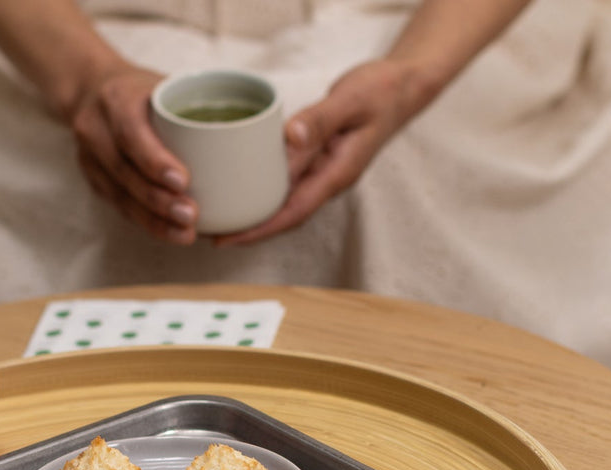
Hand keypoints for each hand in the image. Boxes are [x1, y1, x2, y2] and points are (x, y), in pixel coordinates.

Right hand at [64, 63, 200, 244]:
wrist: (89, 90)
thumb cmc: (140, 91)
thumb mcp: (162, 85)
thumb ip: (191, 108)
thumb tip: (247, 136)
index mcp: (117, 99)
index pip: (131, 134)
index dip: (155, 161)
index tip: (183, 181)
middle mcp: (96, 129)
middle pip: (125, 172)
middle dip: (158, 200)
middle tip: (191, 216)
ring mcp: (90, 158)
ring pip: (121, 197)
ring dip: (154, 220)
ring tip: (185, 233)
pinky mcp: (94, 180)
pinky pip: (120, 207)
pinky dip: (146, 221)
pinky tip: (169, 232)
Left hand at [215, 59, 429, 245]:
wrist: (402, 88)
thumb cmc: (381, 93)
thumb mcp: (352, 101)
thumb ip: (321, 120)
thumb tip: (290, 138)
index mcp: (335, 175)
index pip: (291, 213)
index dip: (259, 230)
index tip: (229, 240)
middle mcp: (326, 182)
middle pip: (282, 216)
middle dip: (248, 230)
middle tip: (208, 233)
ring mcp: (322, 174)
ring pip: (282, 202)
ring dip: (253, 213)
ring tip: (218, 218)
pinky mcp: (316, 162)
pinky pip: (285, 183)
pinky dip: (262, 189)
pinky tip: (241, 187)